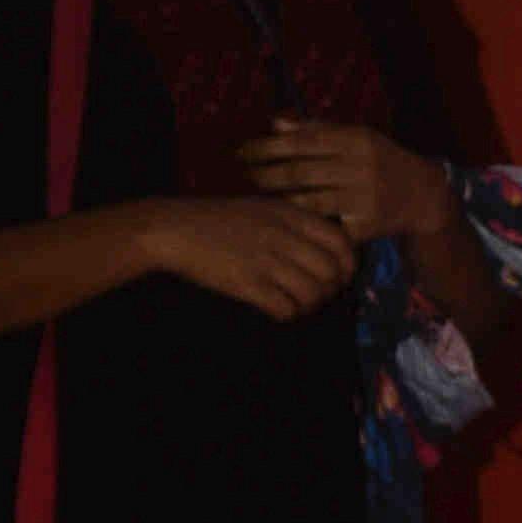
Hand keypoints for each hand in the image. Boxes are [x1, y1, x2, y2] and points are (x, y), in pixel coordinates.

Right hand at [152, 186, 360, 319]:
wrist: (173, 228)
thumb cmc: (218, 219)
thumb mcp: (262, 208)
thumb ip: (294, 223)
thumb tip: (328, 248)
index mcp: (289, 214)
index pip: (341, 241)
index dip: (349, 263)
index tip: (340, 274)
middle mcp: (282, 236)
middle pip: (331, 272)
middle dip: (331, 289)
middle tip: (318, 294)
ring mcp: (264, 260)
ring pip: (312, 293)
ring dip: (310, 305)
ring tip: (297, 303)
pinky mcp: (246, 284)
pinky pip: (286, 308)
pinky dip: (288, 314)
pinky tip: (277, 309)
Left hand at [242, 116, 440, 242]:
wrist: (423, 194)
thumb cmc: (380, 160)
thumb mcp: (356, 137)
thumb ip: (315, 129)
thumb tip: (274, 123)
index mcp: (357, 140)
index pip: (303, 141)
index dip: (269, 147)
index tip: (244, 150)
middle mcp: (362, 167)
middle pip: (301, 172)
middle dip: (267, 174)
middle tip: (246, 175)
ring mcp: (365, 198)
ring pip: (310, 201)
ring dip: (281, 199)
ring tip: (262, 195)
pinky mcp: (366, 225)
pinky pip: (326, 225)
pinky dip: (305, 222)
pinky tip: (288, 220)